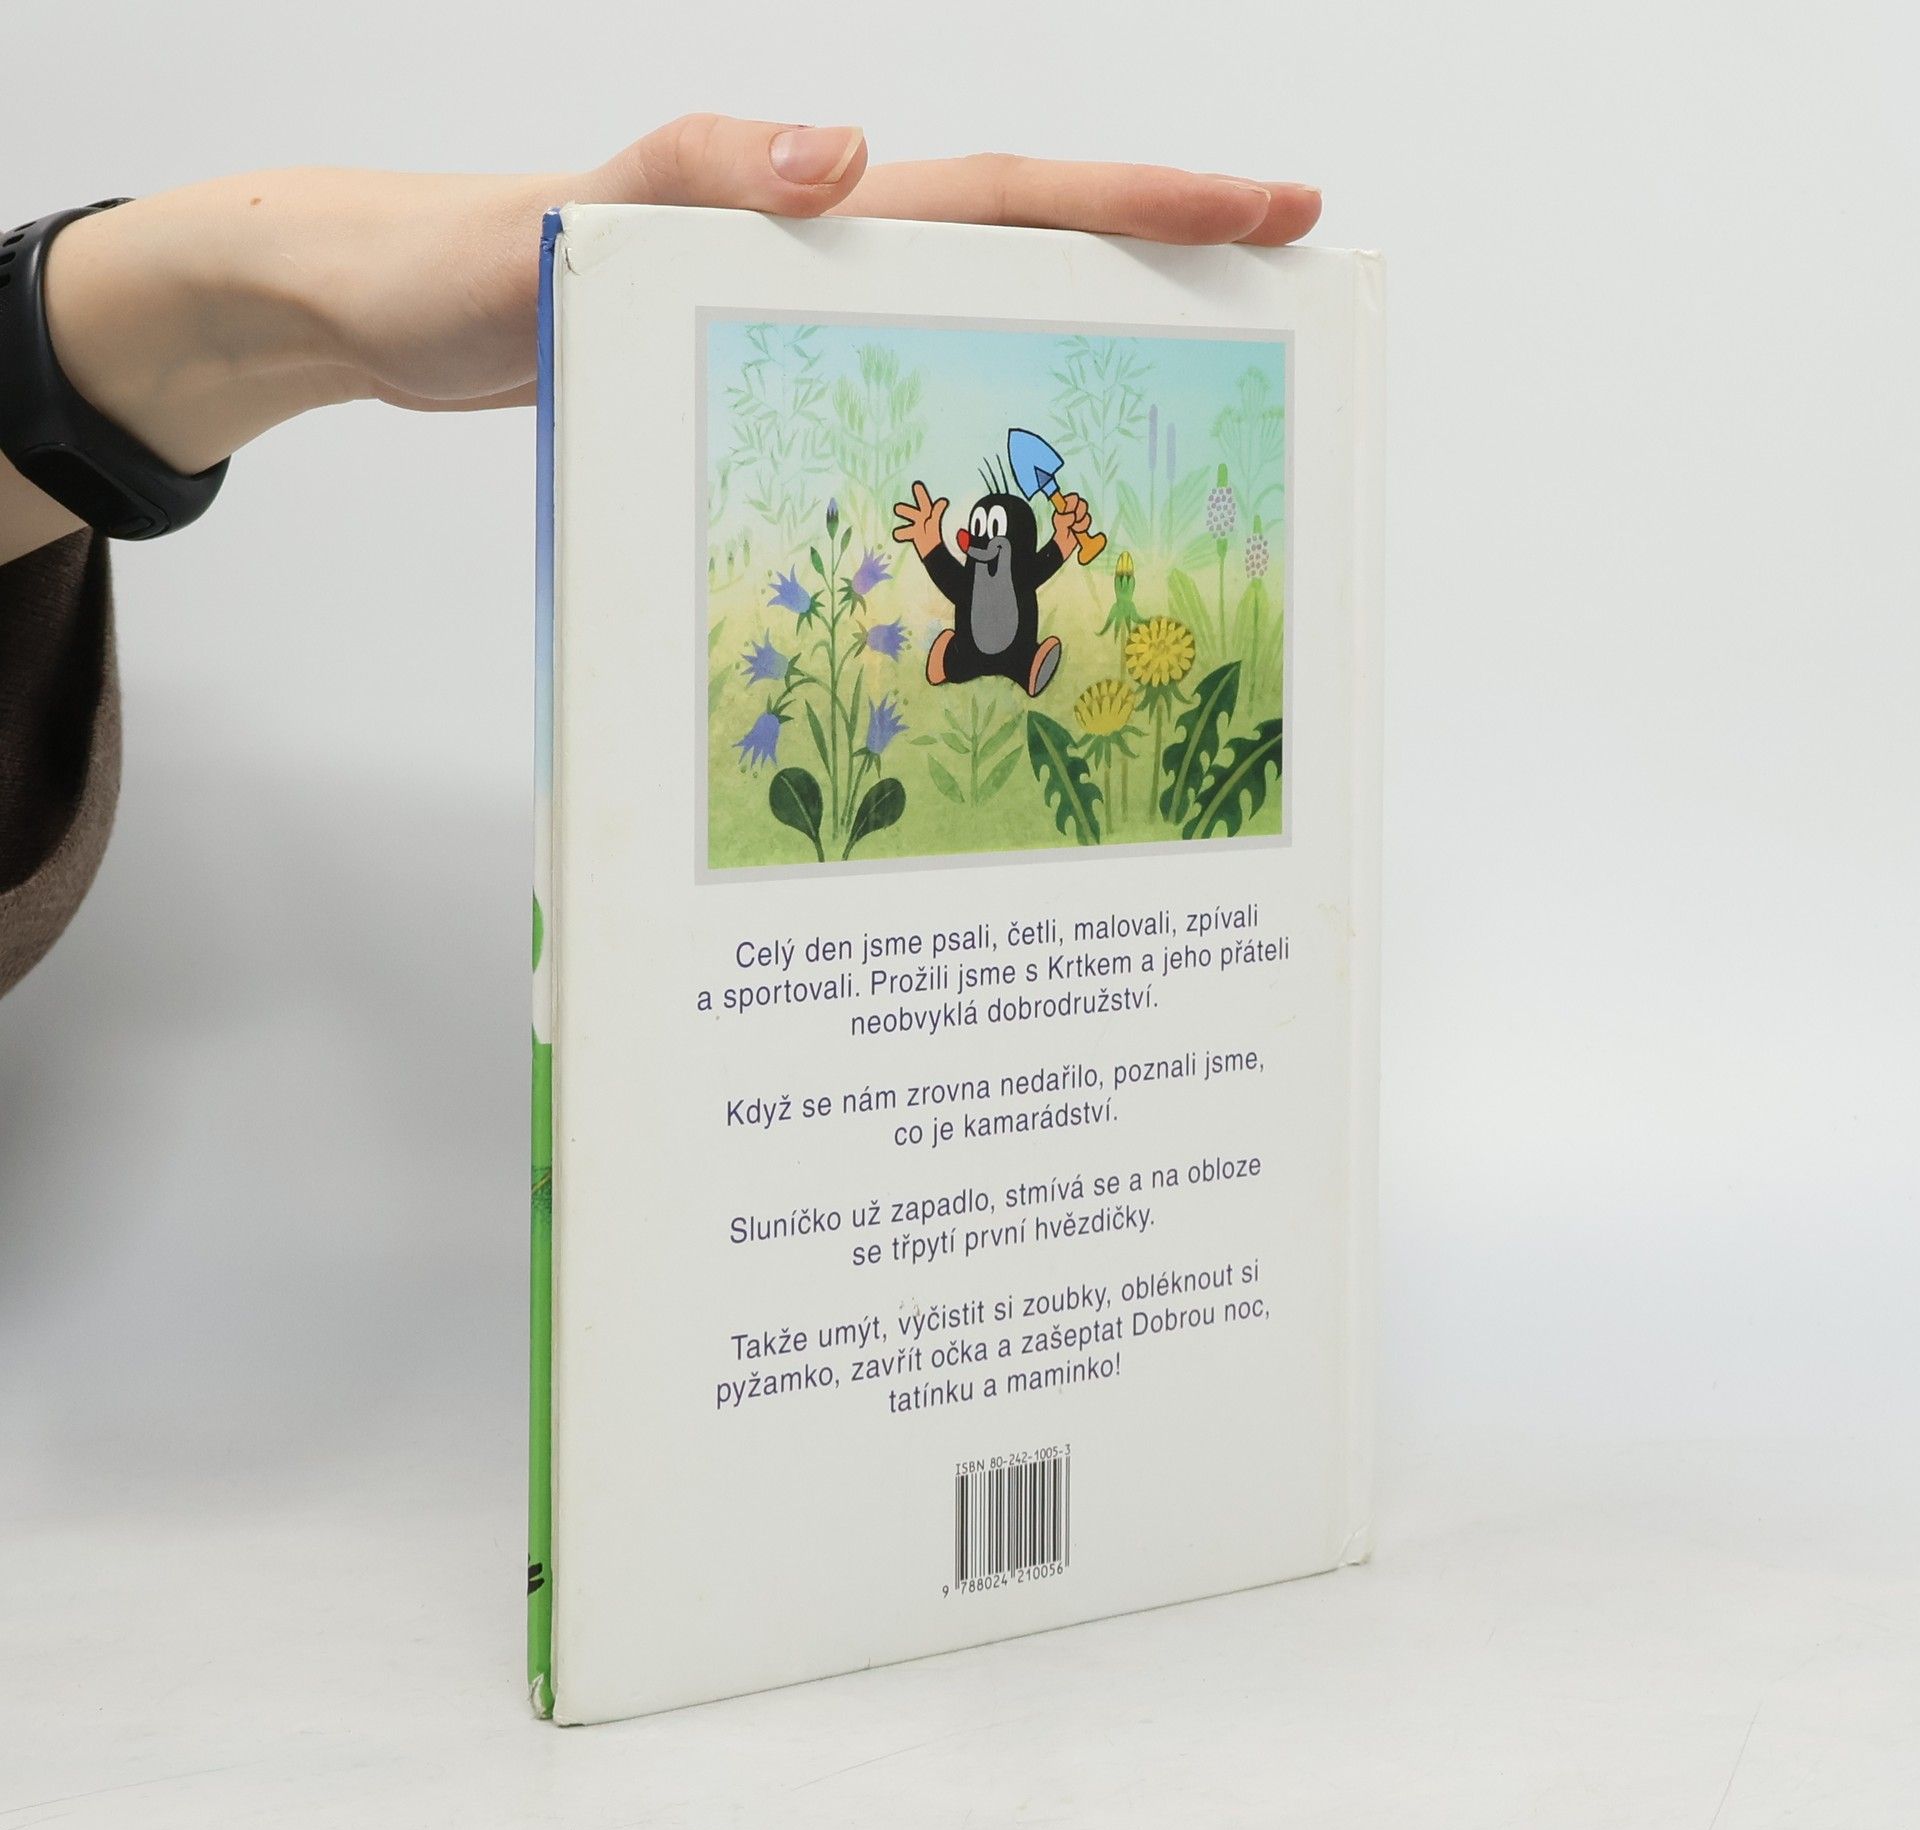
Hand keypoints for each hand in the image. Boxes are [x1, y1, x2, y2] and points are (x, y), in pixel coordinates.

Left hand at [10, 116, 1318, 560]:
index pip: (1000, 194)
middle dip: (1157, 267)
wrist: (378, 309)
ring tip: (1181, 412)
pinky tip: (996, 499)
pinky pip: (893, 387)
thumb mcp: (552, 221)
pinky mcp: (761, 371)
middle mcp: (818, 253)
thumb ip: (683, 178)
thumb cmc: (450, 265)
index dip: (1137, 203)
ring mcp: (795, 314)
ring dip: (1075, 356)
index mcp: (800, 211)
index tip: (1264, 209)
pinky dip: (961, 427)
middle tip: (1281, 305)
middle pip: (1021, 251)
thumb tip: (849, 154)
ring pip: (969, 325)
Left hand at [1051, 491, 1091, 556]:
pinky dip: (1083, 527)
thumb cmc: (1060, 531)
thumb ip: (1065, 518)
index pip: (1074, 498)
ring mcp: (1079, 515)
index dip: (1074, 505)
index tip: (1072, 512)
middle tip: (1073, 520)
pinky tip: (1077, 531)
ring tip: (1073, 528)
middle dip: (1079, 514)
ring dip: (1080, 523)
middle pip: (1083, 504)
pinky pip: (1088, 522)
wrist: (1064, 543)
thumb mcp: (1059, 523)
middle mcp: (1073, 508)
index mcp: (1066, 505)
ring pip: (1086, 514)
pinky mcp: (1083, 522)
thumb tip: (1073, 516)